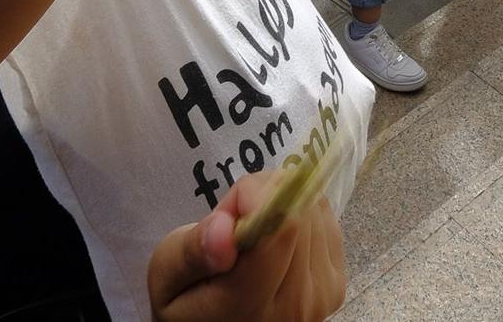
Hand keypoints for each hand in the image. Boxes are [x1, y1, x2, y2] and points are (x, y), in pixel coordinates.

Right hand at [146, 170, 345, 321]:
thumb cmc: (186, 303)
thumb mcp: (166, 277)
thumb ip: (191, 253)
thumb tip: (224, 229)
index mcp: (249, 305)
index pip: (282, 228)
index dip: (256, 197)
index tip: (228, 209)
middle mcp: (296, 304)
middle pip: (298, 213)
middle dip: (263, 199)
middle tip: (232, 223)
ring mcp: (322, 296)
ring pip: (314, 211)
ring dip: (281, 206)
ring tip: (251, 234)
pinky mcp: (336, 285)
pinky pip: (326, 221)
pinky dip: (300, 216)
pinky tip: (274, 237)